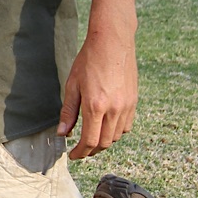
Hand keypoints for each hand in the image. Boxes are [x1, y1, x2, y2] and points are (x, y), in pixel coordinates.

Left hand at [57, 28, 137, 159]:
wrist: (112, 42)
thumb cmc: (89, 60)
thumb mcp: (72, 85)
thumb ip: (68, 111)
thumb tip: (63, 134)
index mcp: (96, 106)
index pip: (89, 141)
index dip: (80, 152)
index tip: (73, 155)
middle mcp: (114, 109)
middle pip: (104, 143)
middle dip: (91, 150)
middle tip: (80, 150)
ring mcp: (127, 106)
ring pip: (116, 136)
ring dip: (103, 141)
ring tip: (91, 137)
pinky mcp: (134, 101)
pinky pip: (126, 126)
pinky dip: (115, 131)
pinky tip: (106, 125)